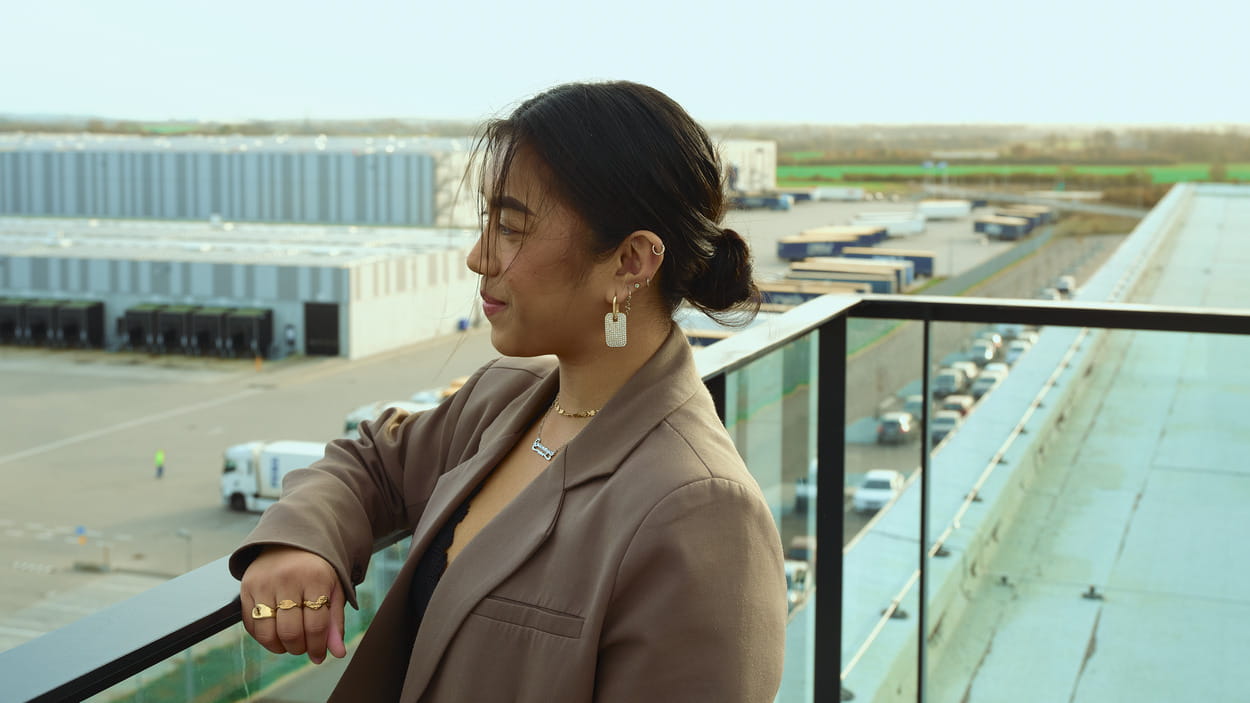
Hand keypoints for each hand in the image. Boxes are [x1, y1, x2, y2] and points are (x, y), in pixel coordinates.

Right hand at [240, 546, 346, 663]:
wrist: (291, 542)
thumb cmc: (316, 571)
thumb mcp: (333, 590)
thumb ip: (335, 622)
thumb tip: (338, 653)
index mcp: (315, 578)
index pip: (316, 625)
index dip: (318, 647)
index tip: (319, 655)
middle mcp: (287, 579)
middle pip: (290, 631)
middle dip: (298, 648)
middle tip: (303, 648)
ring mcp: (264, 583)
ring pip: (267, 632)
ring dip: (279, 647)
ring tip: (288, 644)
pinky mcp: (246, 587)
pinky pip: (250, 624)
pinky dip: (262, 637)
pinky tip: (274, 634)